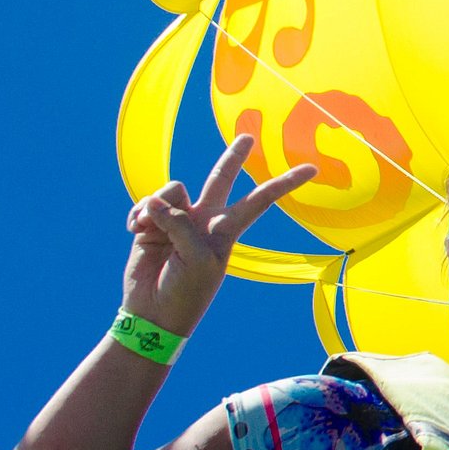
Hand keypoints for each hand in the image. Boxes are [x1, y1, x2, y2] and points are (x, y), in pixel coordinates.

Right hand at [122, 136, 314, 337]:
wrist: (152, 312)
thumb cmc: (185, 291)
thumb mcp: (198, 258)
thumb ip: (180, 223)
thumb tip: (154, 201)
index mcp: (226, 230)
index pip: (260, 200)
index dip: (284, 183)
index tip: (313, 168)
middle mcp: (204, 219)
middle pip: (221, 178)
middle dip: (233, 157)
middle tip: (248, 137)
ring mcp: (177, 219)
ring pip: (172, 190)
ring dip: (157, 207)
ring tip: (149, 229)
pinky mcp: (149, 223)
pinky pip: (145, 203)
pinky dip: (138, 215)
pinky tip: (135, 231)